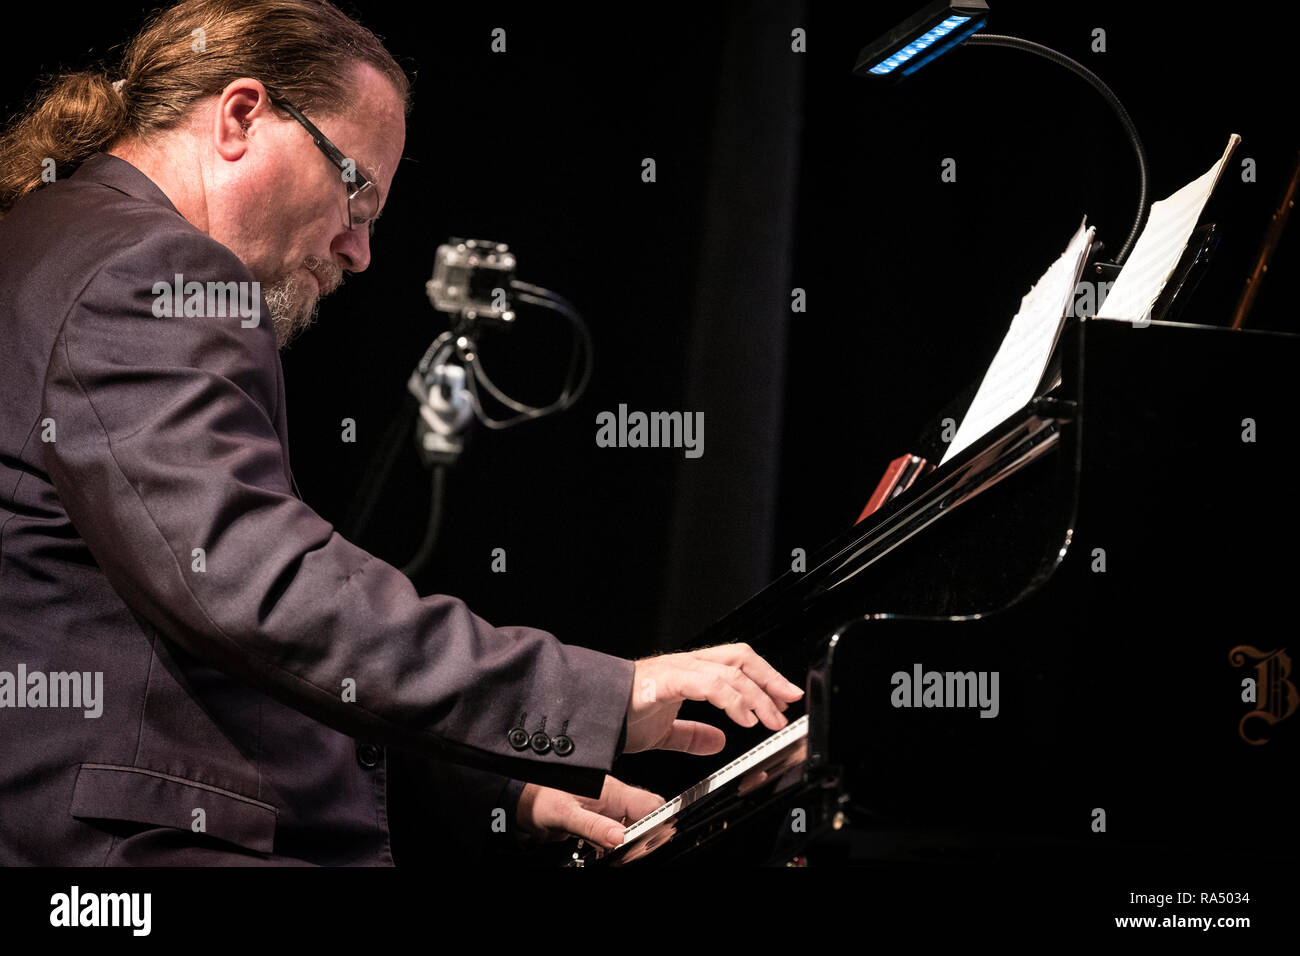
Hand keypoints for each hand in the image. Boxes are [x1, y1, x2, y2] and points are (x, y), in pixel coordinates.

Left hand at [517, 774, 662, 849]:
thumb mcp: (566, 814)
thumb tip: (620, 837)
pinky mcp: (600, 822)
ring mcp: (608, 811)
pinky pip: (618, 834)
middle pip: (645, 816)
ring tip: (617, 852)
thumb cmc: (541, 800)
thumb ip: (593, 826)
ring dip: (630, 842)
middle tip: (633, 850)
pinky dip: (617, 845)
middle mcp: (613, 799)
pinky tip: (607, 851)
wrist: (524, 804)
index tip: (650, 840)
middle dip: (645, 834)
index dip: (657, 821)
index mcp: (612, 790)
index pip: (649, 803)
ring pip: (633, 827)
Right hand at [624, 642, 802, 754]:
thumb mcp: (664, 732)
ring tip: (770, 720)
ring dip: (756, 696)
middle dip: (770, 679)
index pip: (736, 663)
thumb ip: (691, 734)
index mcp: (689, 672)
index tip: (785, 698)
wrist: (592, 715)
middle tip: (789, 703)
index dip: (764, 677)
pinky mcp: (667, 681)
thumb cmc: (620, 717)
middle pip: (740, 658)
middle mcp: (687, 665)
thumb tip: (718, 742)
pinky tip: (743, 719)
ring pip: (730, 671)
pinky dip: (731, 700)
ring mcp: (678, 670)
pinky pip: (708, 684)